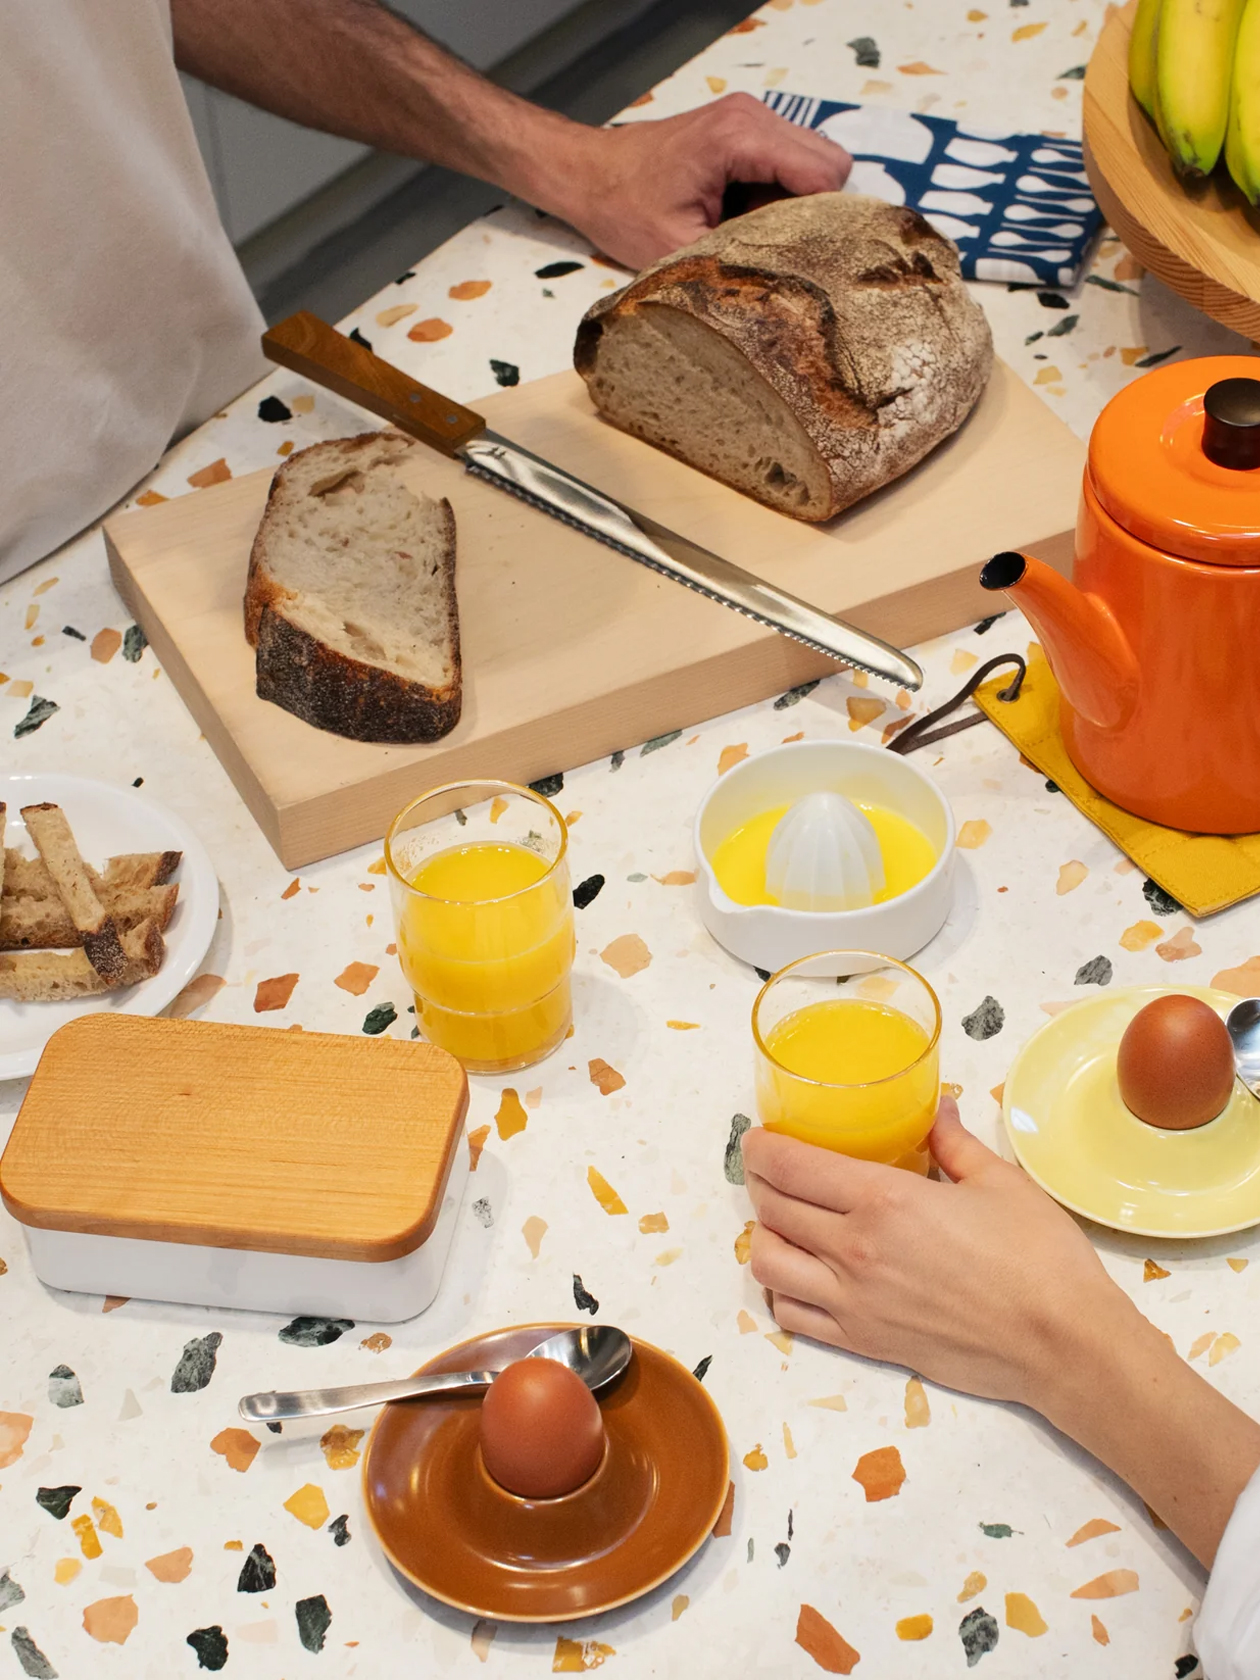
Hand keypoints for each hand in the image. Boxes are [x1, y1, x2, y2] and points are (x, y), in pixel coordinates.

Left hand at [543, 94, 851, 268]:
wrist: (588, 174)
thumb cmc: (622, 207)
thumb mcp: (680, 249)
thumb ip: (740, 257)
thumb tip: (789, 278)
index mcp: (738, 138)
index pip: (824, 173)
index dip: (824, 220)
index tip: (806, 256)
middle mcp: (752, 115)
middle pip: (830, 163)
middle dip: (814, 211)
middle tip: (774, 245)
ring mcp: (749, 117)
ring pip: (814, 163)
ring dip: (795, 203)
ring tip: (751, 230)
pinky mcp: (743, 129)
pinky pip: (788, 162)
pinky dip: (777, 193)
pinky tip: (742, 215)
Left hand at [743, 1097, 1132, 1408]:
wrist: (1062, 1345)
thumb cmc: (1039, 1258)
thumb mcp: (999, 1181)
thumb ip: (953, 1142)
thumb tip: (935, 1108)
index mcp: (884, 1201)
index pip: (791, 1166)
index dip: (762, 1147)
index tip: (759, 1137)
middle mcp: (855, 1250)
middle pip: (771, 1208)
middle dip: (759, 1181)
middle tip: (770, 1168)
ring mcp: (853, 1301)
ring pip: (767, 1264)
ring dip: (765, 1235)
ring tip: (785, 1221)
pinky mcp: (863, 1341)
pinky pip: (792, 1314)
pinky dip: (783, 1288)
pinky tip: (803, 1272)